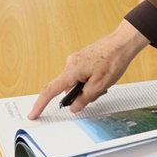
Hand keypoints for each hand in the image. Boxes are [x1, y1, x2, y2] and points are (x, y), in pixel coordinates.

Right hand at [27, 20, 148, 117]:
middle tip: (95, 94)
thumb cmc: (113, 60)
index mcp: (72, 70)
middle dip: (78, 96)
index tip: (33, 114)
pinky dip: (88, 81)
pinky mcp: (82, 59)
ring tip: (104, 84)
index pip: (51, 90)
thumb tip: (73, 107)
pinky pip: (80, 75)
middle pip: (65, 88)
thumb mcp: (99, 85)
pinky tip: (102, 78)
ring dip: (87, 88)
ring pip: (75, 83)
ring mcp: (76, 60)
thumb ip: (84, 98)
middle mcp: (70, 63)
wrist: (123, 42)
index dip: (41, 104)